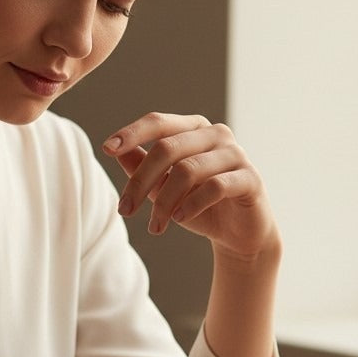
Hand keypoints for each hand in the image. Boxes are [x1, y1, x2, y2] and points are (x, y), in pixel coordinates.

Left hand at [103, 113, 277, 259]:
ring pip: (187, 170)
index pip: (158, 122)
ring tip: (155, 226)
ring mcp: (236, 154)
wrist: (239, 233)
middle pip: (167, 148)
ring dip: (164, 202)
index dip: (132, 133)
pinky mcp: (250, 178)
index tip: (107, 149)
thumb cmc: (199, 205)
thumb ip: (143, 168)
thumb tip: (115, 151)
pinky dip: (192, 204)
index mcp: (193, 129)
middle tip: (124, 211)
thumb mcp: (164, 188)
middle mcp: (216, 134)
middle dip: (140, 182)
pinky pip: (215, 186)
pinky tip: (179, 219)